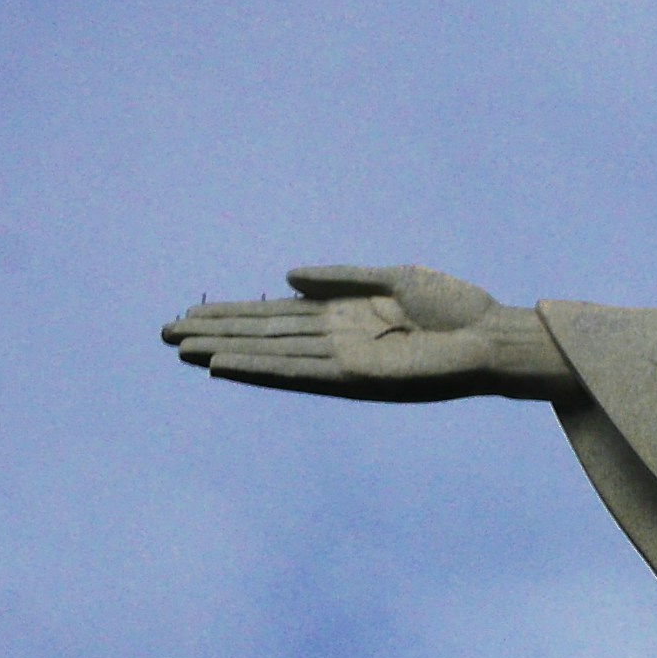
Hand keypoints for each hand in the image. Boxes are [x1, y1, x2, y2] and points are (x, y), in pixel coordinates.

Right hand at [160, 266, 578, 401]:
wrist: (492, 337)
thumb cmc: (455, 308)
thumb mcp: (393, 279)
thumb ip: (341, 278)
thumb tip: (288, 277)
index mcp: (343, 316)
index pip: (276, 316)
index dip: (234, 313)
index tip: (192, 312)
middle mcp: (335, 341)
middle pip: (262, 336)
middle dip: (216, 333)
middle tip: (164, 333)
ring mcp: (341, 362)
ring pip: (270, 355)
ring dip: (225, 351)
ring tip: (181, 349)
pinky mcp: (355, 379)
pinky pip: (297, 374)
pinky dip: (260, 370)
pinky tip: (224, 366)